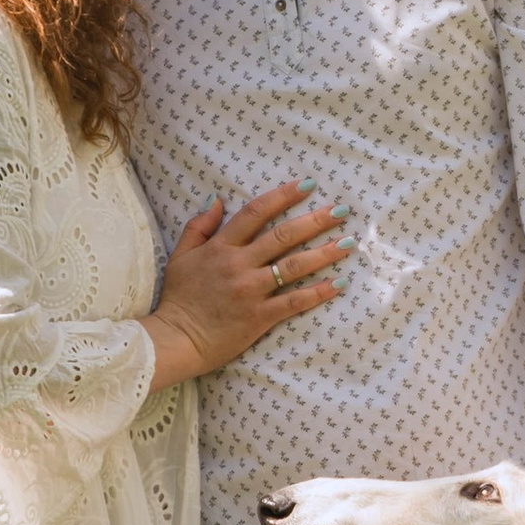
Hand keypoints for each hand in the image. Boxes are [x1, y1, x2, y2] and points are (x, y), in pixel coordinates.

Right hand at [146, 184, 349, 390]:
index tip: (307, 185)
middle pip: (283, 235)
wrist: (175, 339)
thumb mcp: (181, 255)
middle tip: (341, 210)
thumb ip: (199, 226)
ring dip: (324, 253)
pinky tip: (338, 283)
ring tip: (348, 243)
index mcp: (221, 247)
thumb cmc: (179, 298)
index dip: (283, 196)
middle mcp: (239, 264)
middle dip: (316, 220)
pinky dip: (318, 292)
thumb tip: (217, 200)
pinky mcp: (259, 317)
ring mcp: (251, 291)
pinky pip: (294, 302)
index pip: (256, 212)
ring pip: (294, 266)